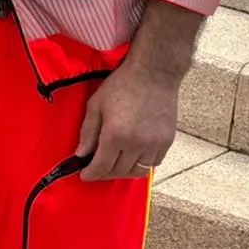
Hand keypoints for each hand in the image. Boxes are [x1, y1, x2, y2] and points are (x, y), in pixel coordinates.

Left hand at [76, 59, 179, 179]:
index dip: (91, 174)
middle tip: (97, 170)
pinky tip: (133, 157)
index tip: (84, 175)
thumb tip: (81, 154)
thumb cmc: (122, 85)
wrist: (154, 73)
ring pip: (137, 171)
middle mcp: (136, 144)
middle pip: (119, 171)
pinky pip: (153, 163)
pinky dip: (141, 164)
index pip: (101, 166)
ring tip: (114, 165)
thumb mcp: (96, 105)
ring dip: (123, 171)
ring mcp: (154, 144)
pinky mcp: (167, 141)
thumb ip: (87, 132)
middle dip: (105, 174)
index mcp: (115, 135)